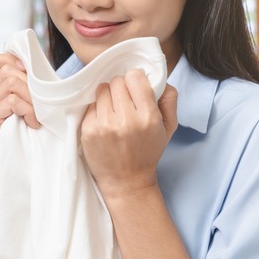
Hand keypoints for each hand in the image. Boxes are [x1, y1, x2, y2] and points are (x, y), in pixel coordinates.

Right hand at [0, 53, 40, 140]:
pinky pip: (12, 101)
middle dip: (30, 85)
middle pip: (7, 72)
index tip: (28, 74)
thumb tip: (28, 63)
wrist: (22, 164)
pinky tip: (32, 123)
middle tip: (38, 105)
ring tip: (35, 115)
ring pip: (11, 83)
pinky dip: (28, 110)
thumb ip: (23, 85)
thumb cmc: (29, 132)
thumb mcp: (27, 103)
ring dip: (31, 98)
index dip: (9, 61)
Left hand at [80, 69, 178, 198]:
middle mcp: (126, 120)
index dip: (135, 81)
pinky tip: (105, 123)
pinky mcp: (89, 130)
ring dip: (108, 97)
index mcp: (148, 117)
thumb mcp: (169, 127)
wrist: (127, 182)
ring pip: (102, 90)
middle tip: (124, 103)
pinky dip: (98, 110)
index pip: (134, 77)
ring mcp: (105, 125)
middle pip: (117, 81)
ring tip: (114, 112)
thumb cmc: (148, 152)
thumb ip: (169, 98)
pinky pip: (91, 105)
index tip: (135, 90)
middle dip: (121, 89)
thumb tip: (157, 77)